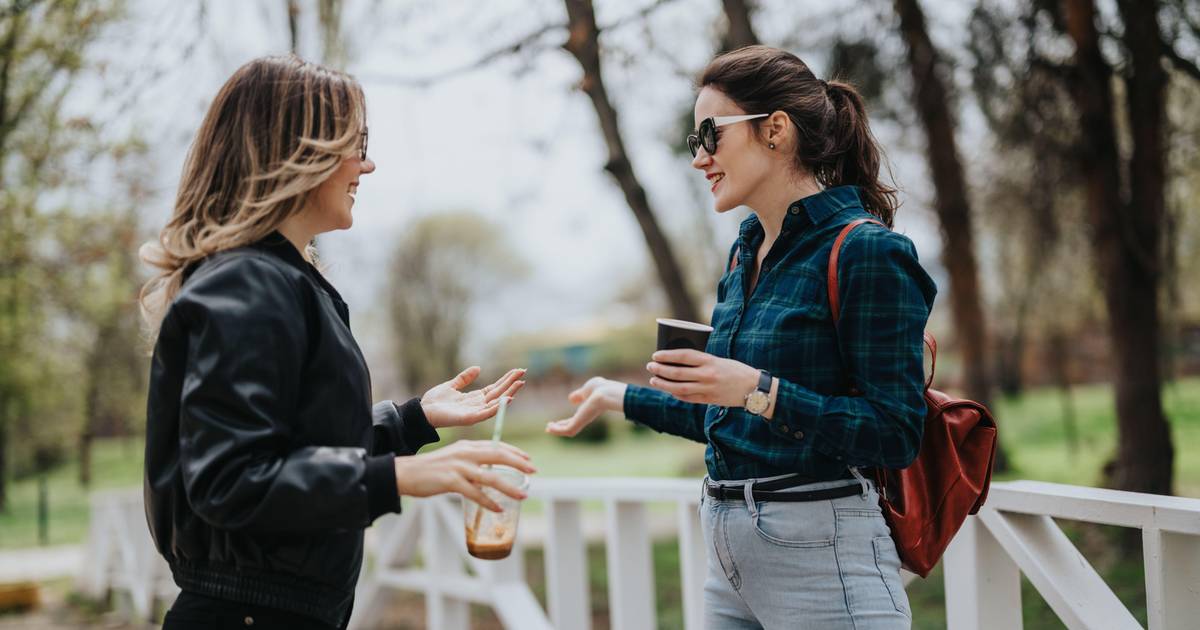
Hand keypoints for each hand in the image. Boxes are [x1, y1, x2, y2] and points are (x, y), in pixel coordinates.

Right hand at [394, 440, 536, 511]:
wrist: (406, 473)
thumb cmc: (431, 469)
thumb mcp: (454, 459)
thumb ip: (472, 464)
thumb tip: (490, 475)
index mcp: (467, 446)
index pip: (496, 445)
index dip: (514, 452)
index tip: (528, 459)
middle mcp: (465, 453)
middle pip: (498, 455)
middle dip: (518, 463)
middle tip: (534, 470)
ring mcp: (458, 467)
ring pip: (490, 477)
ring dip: (509, 487)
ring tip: (523, 495)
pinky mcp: (451, 481)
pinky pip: (475, 493)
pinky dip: (488, 502)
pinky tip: (498, 508)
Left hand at [421, 366, 525, 428]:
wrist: (422, 412)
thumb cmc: (435, 401)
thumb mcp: (451, 385)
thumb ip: (464, 378)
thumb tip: (478, 368)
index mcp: (475, 398)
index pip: (496, 388)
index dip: (506, 379)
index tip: (518, 371)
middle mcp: (478, 406)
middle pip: (500, 393)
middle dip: (512, 383)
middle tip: (524, 372)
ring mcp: (475, 413)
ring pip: (497, 402)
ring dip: (509, 393)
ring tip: (520, 384)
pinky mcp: (469, 419)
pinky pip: (486, 413)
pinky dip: (498, 407)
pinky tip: (506, 399)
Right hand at [545, 376, 626, 436]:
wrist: (606, 393)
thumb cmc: (600, 388)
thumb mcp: (586, 389)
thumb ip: (579, 395)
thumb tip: (571, 399)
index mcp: (589, 409)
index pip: (575, 418)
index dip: (565, 420)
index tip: (555, 422)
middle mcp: (586, 417)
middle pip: (571, 426)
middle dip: (560, 427)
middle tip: (548, 428)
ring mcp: (583, 421)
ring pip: (569, 430)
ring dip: (557, 430)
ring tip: (548, 428)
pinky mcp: (580, 423)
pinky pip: (567, 430)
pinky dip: (557, 430)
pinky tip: (550, 428)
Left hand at [644, 349, 759, 407]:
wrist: (754, 388)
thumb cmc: (736, 370)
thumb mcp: (719, 360)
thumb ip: (703, 361)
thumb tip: (680, 360)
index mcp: (710, 361)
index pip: (683, 355)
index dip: (667, 355)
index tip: (656, 355)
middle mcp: (707, 374)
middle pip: (678, 372)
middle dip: (661, 369)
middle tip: (650, 366)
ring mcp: (707, 389)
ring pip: (679, 387)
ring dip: (664, 384)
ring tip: (653, 380)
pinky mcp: (709, 400)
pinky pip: (688, 398)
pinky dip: (676, 394)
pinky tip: (668, 390)